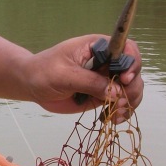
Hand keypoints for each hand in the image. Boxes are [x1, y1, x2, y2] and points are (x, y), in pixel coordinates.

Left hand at [25, 34, 142, 121]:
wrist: (32, 85)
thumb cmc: (44, 72)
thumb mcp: (65, 75)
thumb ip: (90, 82)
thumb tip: (116, 92)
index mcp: (98, 47)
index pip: (126, 48)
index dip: (131, 62)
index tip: (125, 78)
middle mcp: (106, 61)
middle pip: (133, 70)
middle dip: (133, 87)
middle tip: (121, 102)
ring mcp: (106, 78)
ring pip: (131, 87)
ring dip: (131, 101)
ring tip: (118, 114)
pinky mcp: (102, 94)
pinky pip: (120, 101)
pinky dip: (123, 111)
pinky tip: (115, 119)